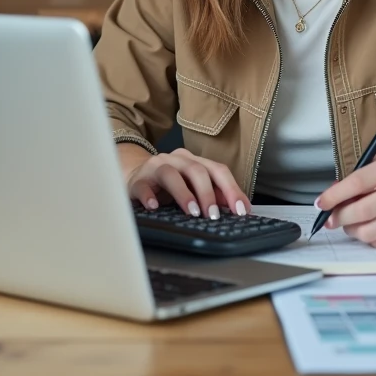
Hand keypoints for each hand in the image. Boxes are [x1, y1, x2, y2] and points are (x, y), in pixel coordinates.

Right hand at [124, 147, 250, 219]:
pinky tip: (155, 207)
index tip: (241, 210)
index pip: (218, 170)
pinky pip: (143, 187)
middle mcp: (176, 160)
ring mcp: (155, 168)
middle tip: (214, 215)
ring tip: (192, 212)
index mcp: (194, 161)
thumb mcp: (192, 187)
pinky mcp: (138, 180)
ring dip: (184, 194)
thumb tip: (238, 207)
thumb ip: (214, 194)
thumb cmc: (167, 185)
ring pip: (171, 175)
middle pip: (196, 170)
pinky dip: (149, 197)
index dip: (232, 189)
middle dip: (208, 193)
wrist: (133, 177)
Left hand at [314, 156, 375, 247]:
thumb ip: (357, 182)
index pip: (357, 182)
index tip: (320, 204)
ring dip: (352, 230)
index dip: (334, 195)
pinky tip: (370, 229)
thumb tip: (328, 199)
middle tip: (331, 220)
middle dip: (339, 217)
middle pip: (361, 211)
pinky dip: (368, 238)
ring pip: (368, 231)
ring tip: (351, 224)